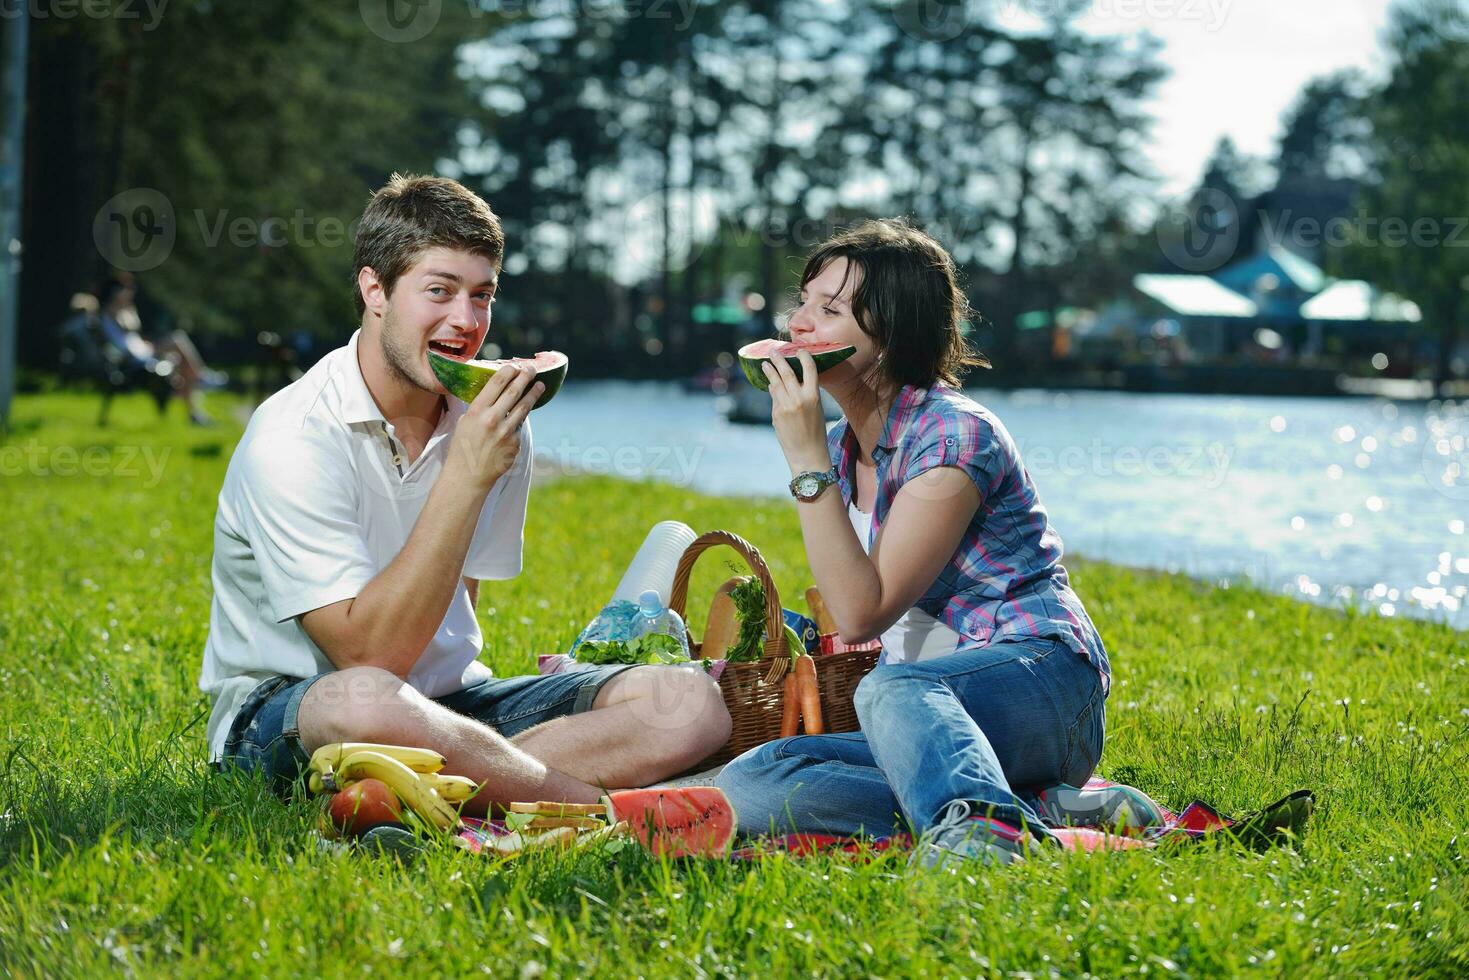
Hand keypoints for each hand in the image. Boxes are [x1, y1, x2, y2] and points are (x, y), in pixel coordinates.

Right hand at [447, 365, 542, 490]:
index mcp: (477, 411)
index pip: (496, 383)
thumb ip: (480, 407)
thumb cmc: (463, 447)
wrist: (468, 476)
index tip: (514, 366)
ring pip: (524, 407)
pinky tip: (520, 416)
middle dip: (525, 377)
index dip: (508, 371)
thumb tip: (495, 392)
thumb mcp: (465, 422)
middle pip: (514, 391)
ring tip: (540, 385)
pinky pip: (520, 426)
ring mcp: (506, 432)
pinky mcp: (515, 443)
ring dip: (533, 394)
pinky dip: (520, 420)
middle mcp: (493, 419)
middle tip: (531, 369)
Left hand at [763, 350, 830, 473]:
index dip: (803, 357)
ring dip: (770, 371)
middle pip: (787, 373)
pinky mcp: (776, 414)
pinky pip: (774, 397)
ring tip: (765, 363)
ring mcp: (785, 406)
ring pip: (775, 383)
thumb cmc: (815, 432)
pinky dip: (773, 389)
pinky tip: (771, 384)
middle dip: (779, 360)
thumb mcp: (816, 410)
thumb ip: (804, 394)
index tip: (799, 351)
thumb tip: (786, 381)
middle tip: (773, 351)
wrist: (808, 454)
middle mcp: (798, 399)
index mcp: (813, 396)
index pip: (809, 369)